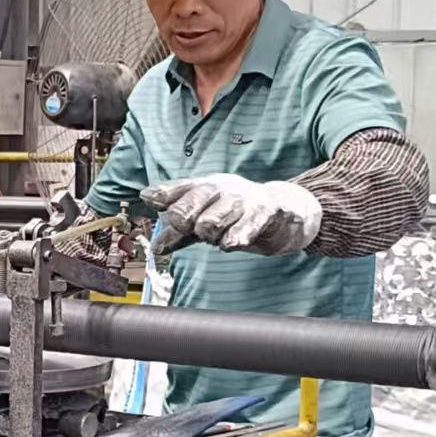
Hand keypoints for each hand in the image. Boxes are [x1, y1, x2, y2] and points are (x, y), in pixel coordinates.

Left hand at [143, 172, 322, 253]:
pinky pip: (245, 226)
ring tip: (217, 238)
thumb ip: (179, 234)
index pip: (177, 190)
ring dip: (209, 234)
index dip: (162, 195)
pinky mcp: (266, 211)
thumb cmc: (238, 216)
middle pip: (188, 206)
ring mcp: (243, 199)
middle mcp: (221, 189)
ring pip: (211, 221)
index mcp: (204, 188)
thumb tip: (155, 248)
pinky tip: (230, 243)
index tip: (150, 198)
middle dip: (184, 222)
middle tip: (195, 229)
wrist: (285, 213)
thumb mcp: (205, 221)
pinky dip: (235, 237)